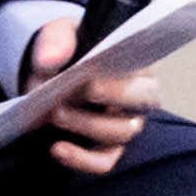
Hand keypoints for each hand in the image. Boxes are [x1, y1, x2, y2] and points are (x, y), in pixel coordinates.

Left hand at [19, 11, 151, 177]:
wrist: (51, 71)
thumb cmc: (69, 48)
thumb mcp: (60, 33)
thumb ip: (57, 40)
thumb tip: (50, 60)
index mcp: (138, 66)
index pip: (144, 78)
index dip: (120, 84)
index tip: (88, 81)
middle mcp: (139, 98)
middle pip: (139, 107)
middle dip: (106, 101)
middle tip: (67, 101)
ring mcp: (125, 125)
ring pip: (120, 134)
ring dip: (87, 126)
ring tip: (56, 115)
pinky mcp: (107, 149)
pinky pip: (104, 162)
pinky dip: (81, 159)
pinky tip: (57, 149)